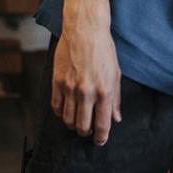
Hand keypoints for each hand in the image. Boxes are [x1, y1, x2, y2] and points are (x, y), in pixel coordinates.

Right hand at [52, 0, 121, 145]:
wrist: (85, 30)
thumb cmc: (103, 50)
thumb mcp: (115, 74)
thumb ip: (115, 99)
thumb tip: (116, 118)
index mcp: (104, 91)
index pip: (102, 124)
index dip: (101, 137)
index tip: (100, 141)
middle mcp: (86, 92)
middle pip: (82, 126)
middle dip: (86, 133)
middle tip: (88, 131)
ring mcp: (69, 87)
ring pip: (67, 119)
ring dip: (72, 125)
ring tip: (77, 122)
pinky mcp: (57, 82)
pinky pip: (56, 107)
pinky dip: (61, 114)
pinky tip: (66, 112)